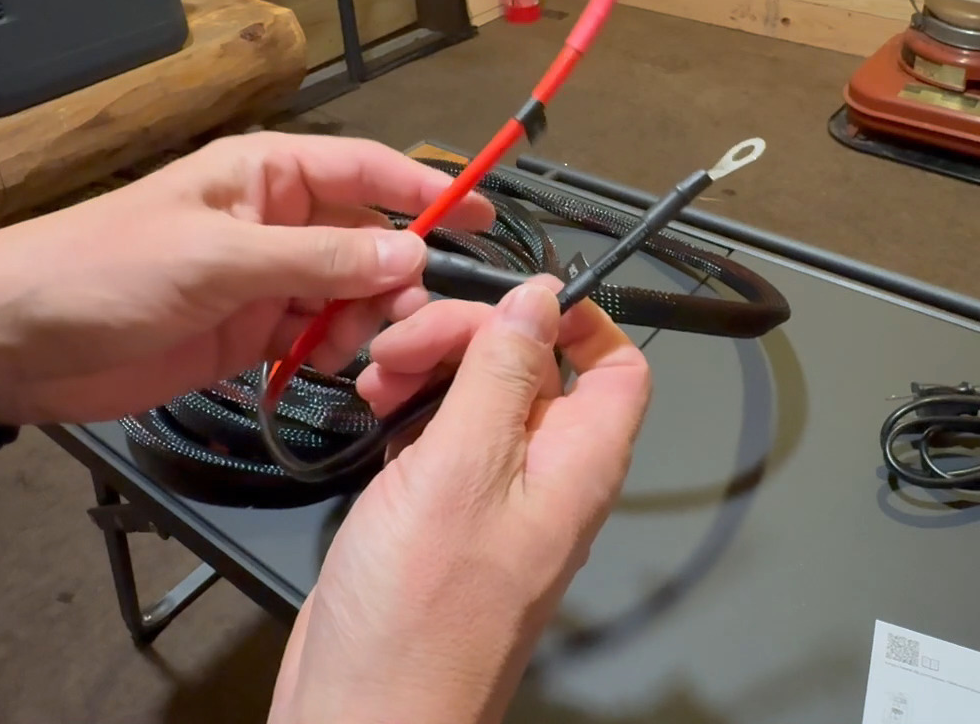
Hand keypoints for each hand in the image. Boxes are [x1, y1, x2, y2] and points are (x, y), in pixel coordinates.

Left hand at [0, 133, 492, 425]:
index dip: (428, 190)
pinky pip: (316, 338)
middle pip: (369, 237)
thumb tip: (409, 250)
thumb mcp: (216, 259)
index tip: (486, 220)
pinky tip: (345, 374)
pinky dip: (337, 355)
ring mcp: (264, 280)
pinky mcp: (248, 334)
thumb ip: (317, 258)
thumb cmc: (104, 272)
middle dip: (399, 273)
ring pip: (350, 293)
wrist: (12, 340)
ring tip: (367, 354)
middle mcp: (275, 220)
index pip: (367, 168)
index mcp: (265, 174)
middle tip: (420, 320)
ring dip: (369, 321)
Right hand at [268, 280, 651, 723]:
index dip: (573, 319)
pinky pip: (440, 441)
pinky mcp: (441, 518)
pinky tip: (373, 417)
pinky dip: (407, 415)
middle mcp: (545, 480)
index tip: (505, 296)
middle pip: (533, 369)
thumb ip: (501, 374)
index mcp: (578, 466)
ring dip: (428, 371)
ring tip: (377, 383)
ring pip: (479, 398)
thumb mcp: (462, 468)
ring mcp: (492, 501)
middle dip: (468, 338)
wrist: (362, 714)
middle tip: (404, 347)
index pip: (617, 366)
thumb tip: (542, 297)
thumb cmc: (418, 618)